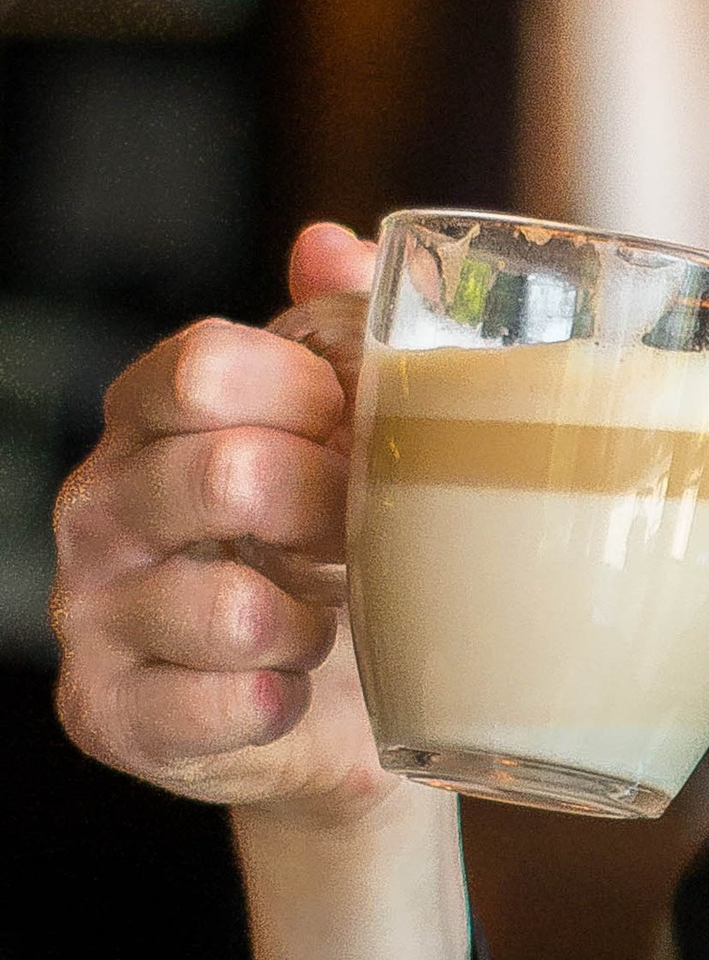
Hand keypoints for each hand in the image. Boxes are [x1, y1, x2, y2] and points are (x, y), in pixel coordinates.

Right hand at [53, 223, 396, 829]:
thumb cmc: (325, 554)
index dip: (309, 400)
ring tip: (318, 627)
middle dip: (327, 512)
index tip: (362, 437)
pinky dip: (277, 702)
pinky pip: (218, 707)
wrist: (327, 711)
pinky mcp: (113, 715)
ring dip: (308, 623)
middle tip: (360, 540)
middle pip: (224, 474)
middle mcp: (99, 506)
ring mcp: (94, 613)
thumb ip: (334, 330)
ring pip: (227, 607)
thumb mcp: (337, 437)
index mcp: (146, 417)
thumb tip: (327, 244)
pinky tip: (287, 692)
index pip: (204, 367)